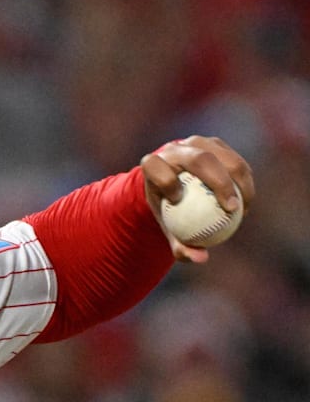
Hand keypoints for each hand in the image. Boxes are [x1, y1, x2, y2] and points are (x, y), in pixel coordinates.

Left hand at [141, 135, 254, 263]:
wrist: (171, 186)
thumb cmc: (168, 212)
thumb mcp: (168, 230)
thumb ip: (180, 246)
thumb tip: (201, 258)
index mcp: (153, 164)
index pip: (156, 168)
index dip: (167, 181)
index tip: (178, 201)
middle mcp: (174, 149)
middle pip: (199, 159)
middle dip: (218, 181)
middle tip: (231, 208)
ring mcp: (196, 143)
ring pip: (222, 156)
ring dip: (238, 181)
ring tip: (243, 207)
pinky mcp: (215, 144)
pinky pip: (235, 160)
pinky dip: (244, 180)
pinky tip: (248, 202)